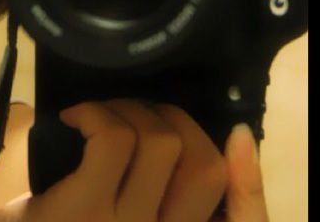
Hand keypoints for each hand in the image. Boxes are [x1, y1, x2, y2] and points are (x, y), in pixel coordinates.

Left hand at [0, 101, 268, 221]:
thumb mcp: (113, 221)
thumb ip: (148, 196)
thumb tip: (184, 146)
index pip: (231, 204)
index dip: (247, 171)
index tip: (237, 135)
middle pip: (198, 158)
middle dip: (168, 117)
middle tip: (133, 116)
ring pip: (157, 139)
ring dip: (127, 109)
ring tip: (98, 117)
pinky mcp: (85, 210)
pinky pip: (112, 137)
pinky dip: (94, 112)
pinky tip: (72, 119)